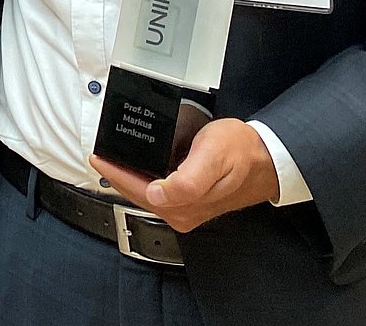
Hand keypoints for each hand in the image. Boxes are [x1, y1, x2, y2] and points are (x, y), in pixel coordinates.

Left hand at [90, 118, 280, 231]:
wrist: (267, 159)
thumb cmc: (242, 152)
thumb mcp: (213, 157)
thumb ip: (187, 179)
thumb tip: (158, 194)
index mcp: (186, 205)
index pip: (138, 191)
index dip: (115, 174)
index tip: (97, 157)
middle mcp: (184, 213)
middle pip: (139, 195)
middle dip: (118, 176)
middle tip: (100, 155)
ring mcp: (188, 209)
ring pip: (148, 194)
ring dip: (129, 178)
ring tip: (114, 158)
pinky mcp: (192, 202)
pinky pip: (160, 192)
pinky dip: (145, 179)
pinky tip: (139, 166)